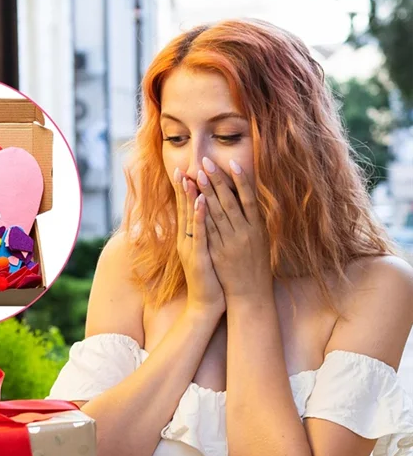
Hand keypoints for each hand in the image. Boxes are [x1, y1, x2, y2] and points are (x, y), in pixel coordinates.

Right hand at [172, 166, 224, 317]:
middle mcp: (186, 241)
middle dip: (183, 189)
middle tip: (181, 168)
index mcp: (188, 239)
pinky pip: (200, 232)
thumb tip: (204, 223)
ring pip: (190, 218)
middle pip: (184, 211)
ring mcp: (191, 248)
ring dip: (191, 197)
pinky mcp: (199, 256)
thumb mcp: (205, 253)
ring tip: (191, 177)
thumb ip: (202, 237)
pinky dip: (200, 216)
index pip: (185, 211)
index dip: (184, 192)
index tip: (184, 172)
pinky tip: (202, 201)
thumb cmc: (210, 279)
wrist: (206, 304)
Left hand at [196, 157, 271, 301]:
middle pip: (229, 201)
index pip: (248, 198)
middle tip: (206, 162)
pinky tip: (196, 202)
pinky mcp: (218, 252)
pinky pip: (209, 230)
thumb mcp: (259, 240)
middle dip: (217, 180)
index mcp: (257, 227)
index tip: (231, 162)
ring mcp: (231, 242)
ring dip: (206, 192)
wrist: (250, 293)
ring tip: (197, 175)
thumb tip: (247, 200)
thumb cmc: (255, 265)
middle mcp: (245, 232)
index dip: (240, 180)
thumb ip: (252, 221)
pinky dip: (202, 215)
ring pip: (217, 212)